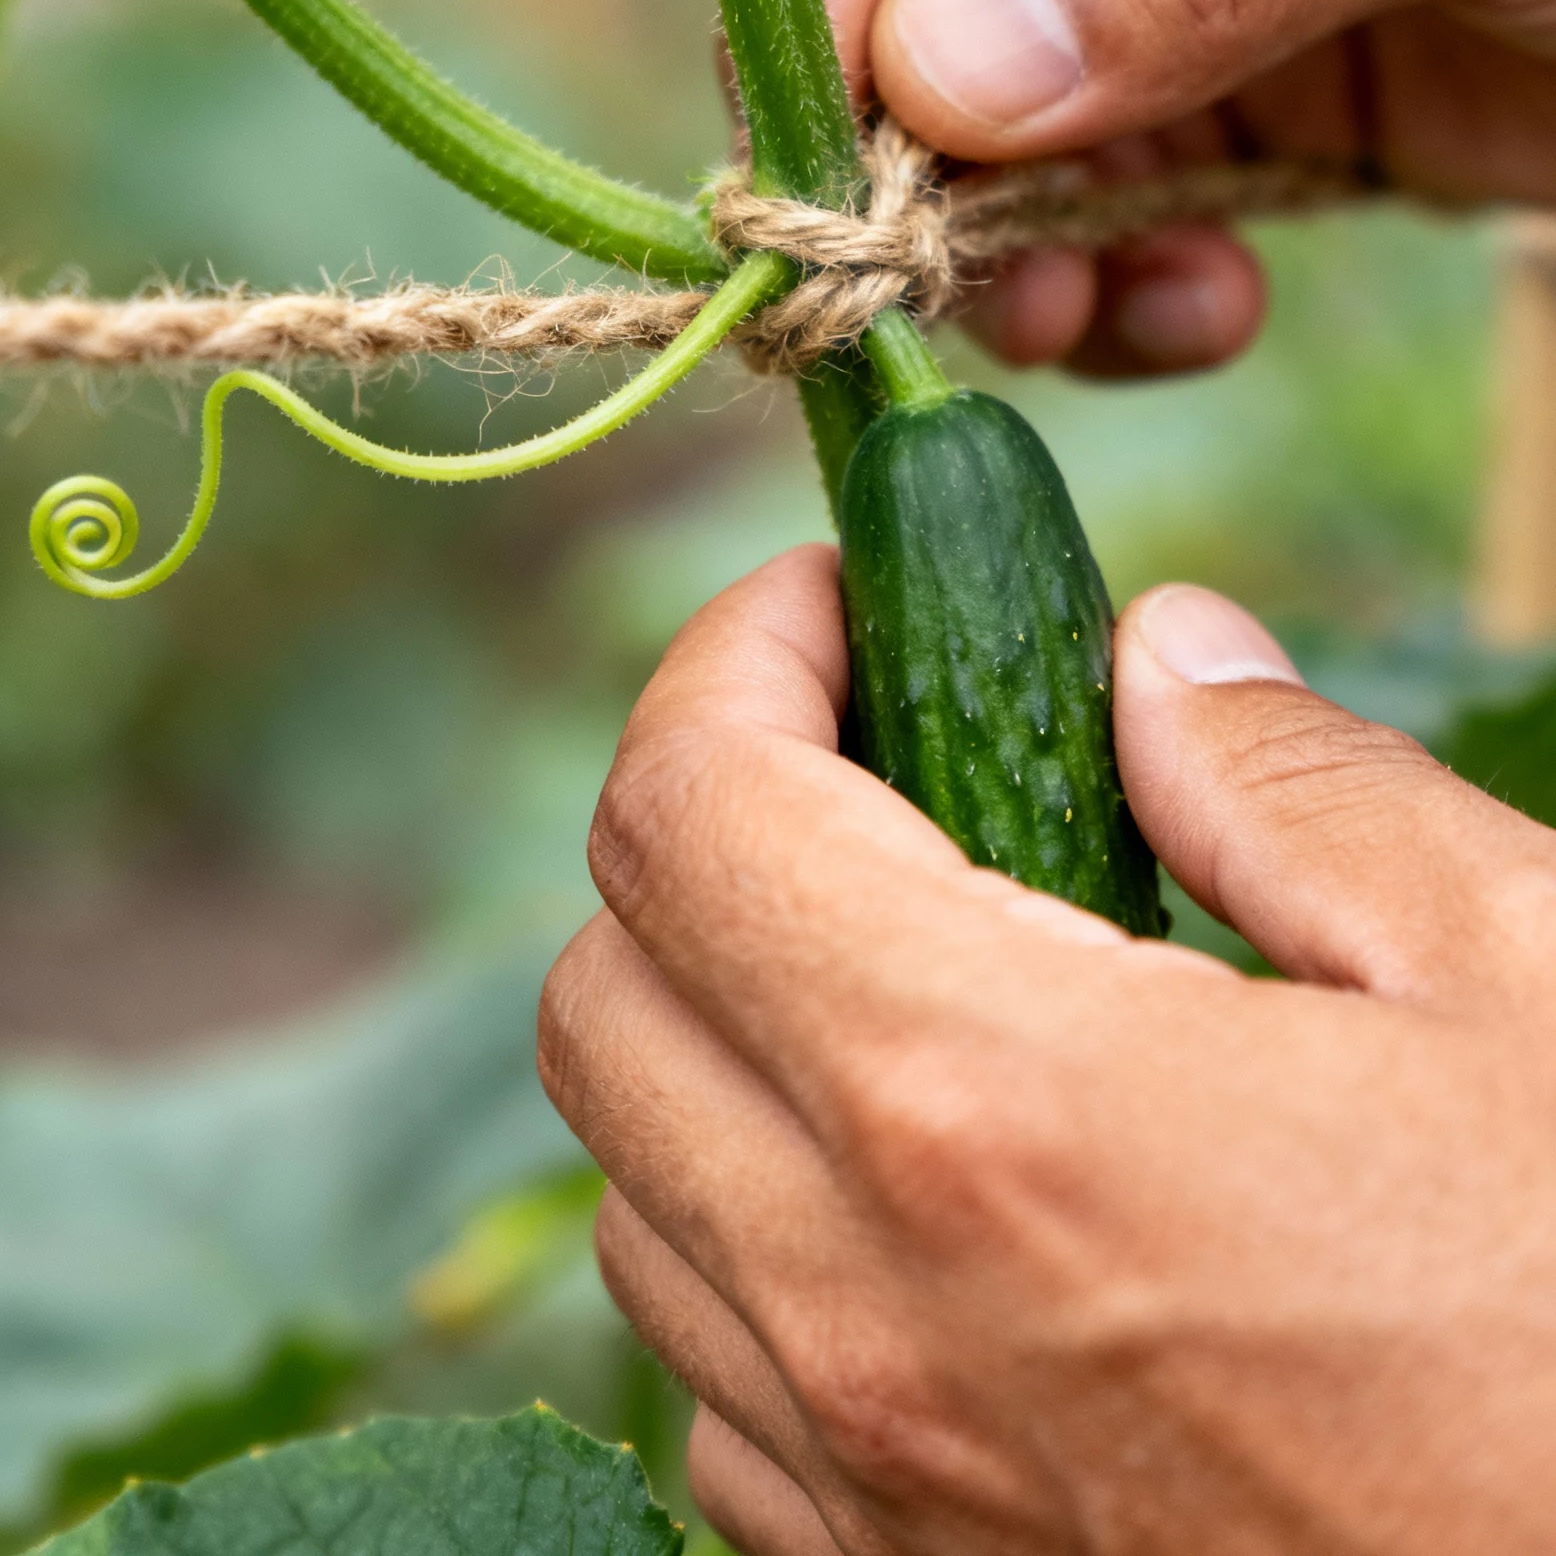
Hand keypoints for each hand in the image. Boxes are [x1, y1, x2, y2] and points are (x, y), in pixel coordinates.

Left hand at [541, 547, 1555, 1554]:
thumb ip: (1297, 788)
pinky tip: (937, 1212)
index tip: (839, 599)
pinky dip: (764, 1258)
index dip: (738, 653)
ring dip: (720, 1040)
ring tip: (906, 973)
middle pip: (603, 993)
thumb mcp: (1527, 984)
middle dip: (705, 828)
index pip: (688, 805)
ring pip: (636, 1202)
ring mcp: (871, 1493)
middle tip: (871, 766)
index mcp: (991, 1103)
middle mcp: (866, 1310)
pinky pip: (725, 1397)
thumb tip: (1162, 659)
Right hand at [772, 0, 1555, 374]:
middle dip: (887, 87)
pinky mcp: (1218, 53)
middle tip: (901, 261)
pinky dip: (1102, 260)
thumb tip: (923, 76)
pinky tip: (1199, 307)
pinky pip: (1079, 166)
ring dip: (990, 212)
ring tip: (1070, 319)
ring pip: (960, 61)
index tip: (829, 112)